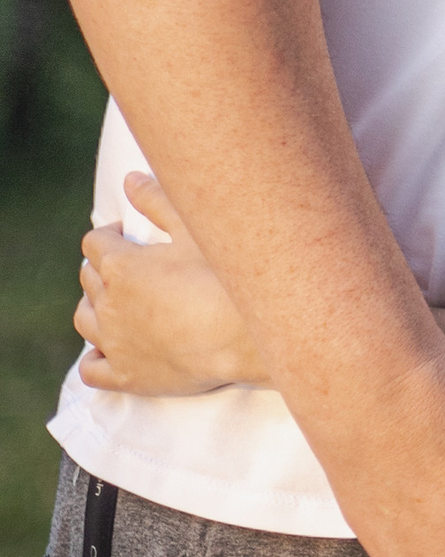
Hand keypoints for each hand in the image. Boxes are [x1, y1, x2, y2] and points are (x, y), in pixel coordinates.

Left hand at [78, 173, 265, 390]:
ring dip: (95, 306)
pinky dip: (95, 357)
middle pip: (88, 278)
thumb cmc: (226, 278)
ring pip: (84, 319)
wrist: (249, 336)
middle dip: (104, 268)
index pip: (96, 242)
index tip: (128, 236)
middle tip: (134, 267)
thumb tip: (129, 180)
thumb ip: (158, 201)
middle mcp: (109, 304)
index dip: (111, 235)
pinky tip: (111, 349)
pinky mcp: (127, 376)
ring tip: (119, 303)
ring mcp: (116, 343)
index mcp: (121, 266)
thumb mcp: (196, 229)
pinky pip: (91, 369)